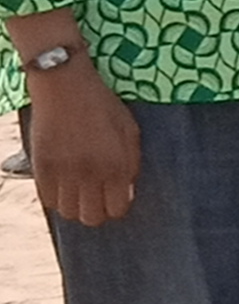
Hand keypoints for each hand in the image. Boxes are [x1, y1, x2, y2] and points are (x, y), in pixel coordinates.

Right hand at [27, 64, 139, 227]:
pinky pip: (47, 199)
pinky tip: (61, 182)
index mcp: (117, 165)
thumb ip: (131, 162)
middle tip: (95, 197)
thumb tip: (127, 191)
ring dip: (74, 205)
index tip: (113, 197)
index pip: (117, 209)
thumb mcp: (129, 130)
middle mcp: (90, 173)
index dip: (116, 206)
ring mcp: (63, 172)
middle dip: (96, 211)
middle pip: (91, 217)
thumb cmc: (102, 105)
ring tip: (77, 189)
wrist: (65, 85)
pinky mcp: (41, 166)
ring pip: (68, 212)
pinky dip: (55, 195)